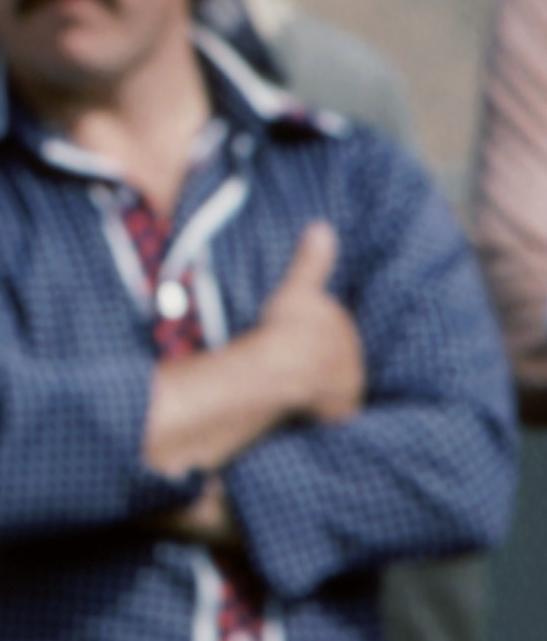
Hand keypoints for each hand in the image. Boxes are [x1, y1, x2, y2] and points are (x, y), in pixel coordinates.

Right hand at [253, 220, 363, 424]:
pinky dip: (322, 409)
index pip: (334, 327)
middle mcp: (355, 358)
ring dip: (322, 384)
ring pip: (335, 383)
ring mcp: (348, 387)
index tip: (299, 333)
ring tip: (299, 385)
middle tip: (295, 358)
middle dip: (322, 357)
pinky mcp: (338, 413)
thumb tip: (322, 227)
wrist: (284, 368)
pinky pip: (331, 410)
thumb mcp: (297, 289)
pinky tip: (309, 410)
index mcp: (346, 328)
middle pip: (337, 356)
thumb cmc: (289, 327)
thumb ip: (312, 261)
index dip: (315, 330)